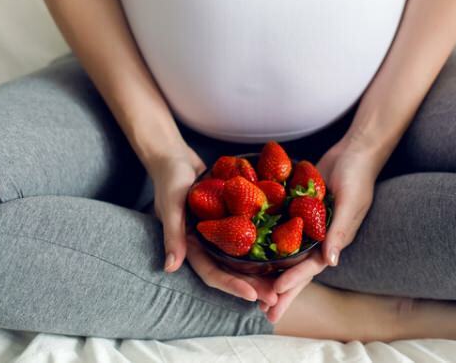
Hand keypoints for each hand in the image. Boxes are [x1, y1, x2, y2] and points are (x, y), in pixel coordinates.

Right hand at [146, 143, 278, 304]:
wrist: (176, 157)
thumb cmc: (170, 178)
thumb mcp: (171, 203)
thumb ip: (173, 233)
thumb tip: (170, 267)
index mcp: (191, 247)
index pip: (212, 273)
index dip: (232, 285)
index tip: (252, 296)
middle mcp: (206, 245)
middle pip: (232, 271)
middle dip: (253, 285)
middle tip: (276, 298)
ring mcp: (219, 233)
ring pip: (243, 258)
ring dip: (262, 270)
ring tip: (285, 281)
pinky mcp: (230, 220)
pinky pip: (248, 235)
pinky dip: (263, 243)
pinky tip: (284, 248)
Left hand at [264, 137, 378, 321]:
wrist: (354, 153)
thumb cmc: (357, 177)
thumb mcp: (350, 202)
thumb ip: (340, 230)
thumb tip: (331, 262)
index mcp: (333, 241)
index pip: (310, 267)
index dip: (292, 280)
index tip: (274, 293)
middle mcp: (319, 239)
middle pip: (297, 271)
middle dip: (282, 293)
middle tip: (264, 314)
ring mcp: (308, 227)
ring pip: (287, 256)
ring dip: (273, 274)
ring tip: (255, 293)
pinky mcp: (298, 212)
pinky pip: (282, 231)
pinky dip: (269, 243)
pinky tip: (251, 252)